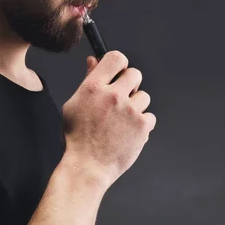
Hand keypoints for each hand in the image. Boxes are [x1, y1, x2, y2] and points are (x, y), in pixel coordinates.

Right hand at [61, 51, 155, 188]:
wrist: (88, 166)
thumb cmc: (78, 137)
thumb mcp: (75, 104)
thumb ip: (88, 80)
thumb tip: (94, 61)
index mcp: (94, 87)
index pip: (116, 58)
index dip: (119, 64)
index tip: (118, 73)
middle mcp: (113, 96)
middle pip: (135, 74)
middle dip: (130, 84)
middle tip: (122, 98)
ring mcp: (129, 111)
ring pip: (144, 96)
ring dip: (136, 106)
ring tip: (122, 120)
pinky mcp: (142, 126)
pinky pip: (150, 116)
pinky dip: (142, 124)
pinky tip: (129, 132)